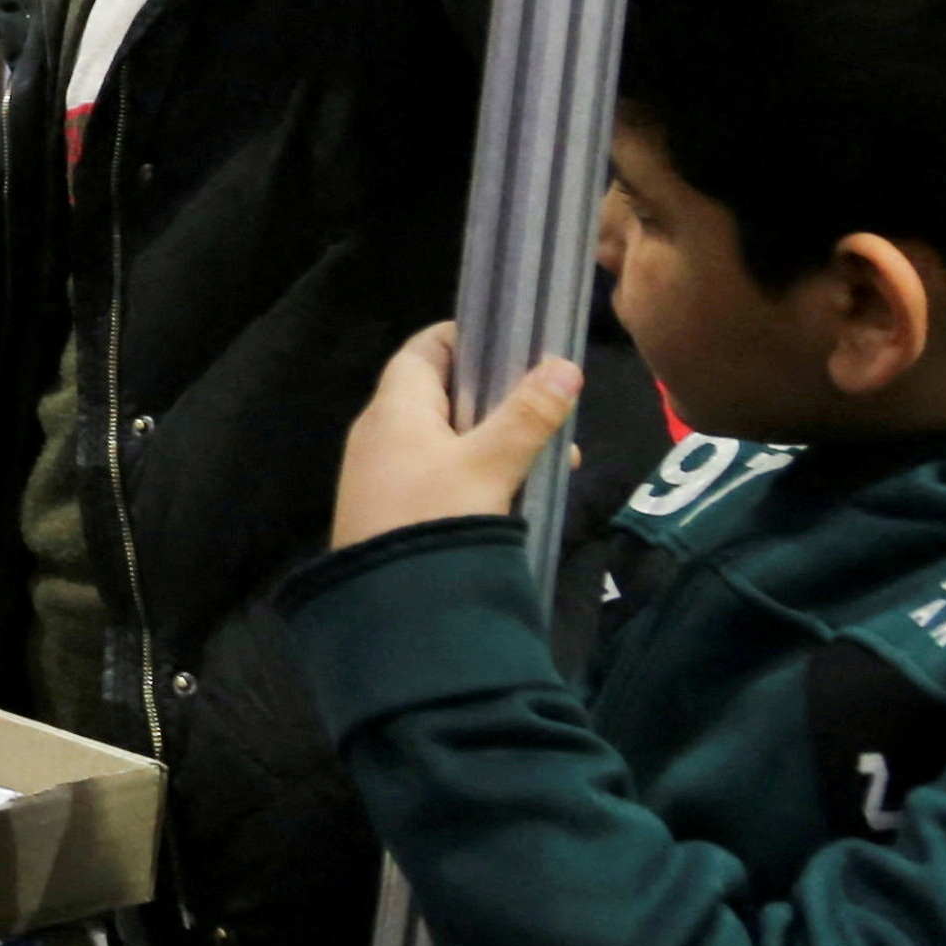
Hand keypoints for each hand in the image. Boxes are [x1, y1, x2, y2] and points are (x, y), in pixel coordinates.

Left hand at [330, 323, 585, 549]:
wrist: (386, 607)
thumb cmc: (434, 518)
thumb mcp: (488, 464)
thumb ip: (527, 415)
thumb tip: (563, 365)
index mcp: (394, 406)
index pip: (426, 349)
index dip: (469, 338)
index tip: (518, 342)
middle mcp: (381, 431)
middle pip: (444, 393)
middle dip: (502, 398)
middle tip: (555, 410)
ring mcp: (384, 472)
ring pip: (449, 438)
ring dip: (500, 441)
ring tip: (558, 458)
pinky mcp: (393, 508)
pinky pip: (441, 473)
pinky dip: (481, 472)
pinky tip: (523, 491)